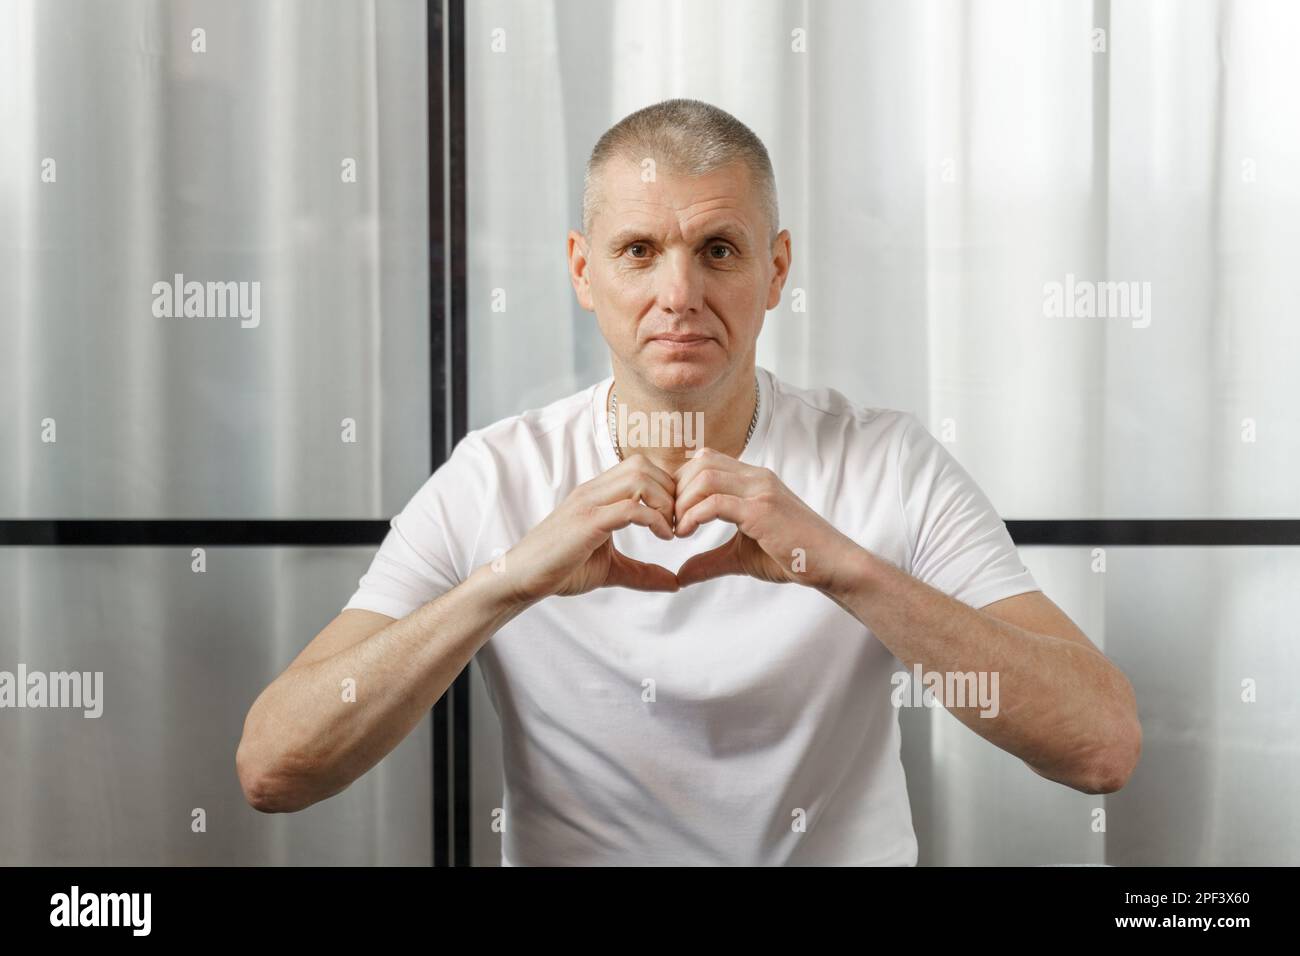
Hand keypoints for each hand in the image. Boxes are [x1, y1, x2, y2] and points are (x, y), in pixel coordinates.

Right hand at [502, 453, 679, 602]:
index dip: (667, 487)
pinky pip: (630, 508)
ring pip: (639, 477)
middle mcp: (593, 491)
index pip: (641, 467)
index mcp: (598, 494)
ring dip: (665, 501)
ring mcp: (588, 503)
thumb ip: (642, 572)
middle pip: (643, 465)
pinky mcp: (587, 522)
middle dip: (670, 491)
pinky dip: (654, 519)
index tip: (678, 516)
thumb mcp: (611, 569)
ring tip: (671, 530)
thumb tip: (676, 584)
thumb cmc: (560, 569)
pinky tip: (664, 538)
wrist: (520, 579)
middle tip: (679, 522)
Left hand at [672, 448, 862, 591]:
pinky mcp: (762, 511)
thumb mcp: (741, 556)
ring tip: (677, 530)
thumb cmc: (793, 557)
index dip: (682, 484)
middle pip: (700, 463)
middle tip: (669, 522)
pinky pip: (715, 502)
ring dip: (682, 503)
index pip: (706, 460)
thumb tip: (680, 575)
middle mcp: (757, 478)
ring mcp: (761, 491)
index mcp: (754, 480)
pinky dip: (692, 516)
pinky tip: (686, 533)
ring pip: (704, 477)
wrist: (833, 565)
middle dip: (676, 491)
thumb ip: (710, 560)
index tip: (673, 514)